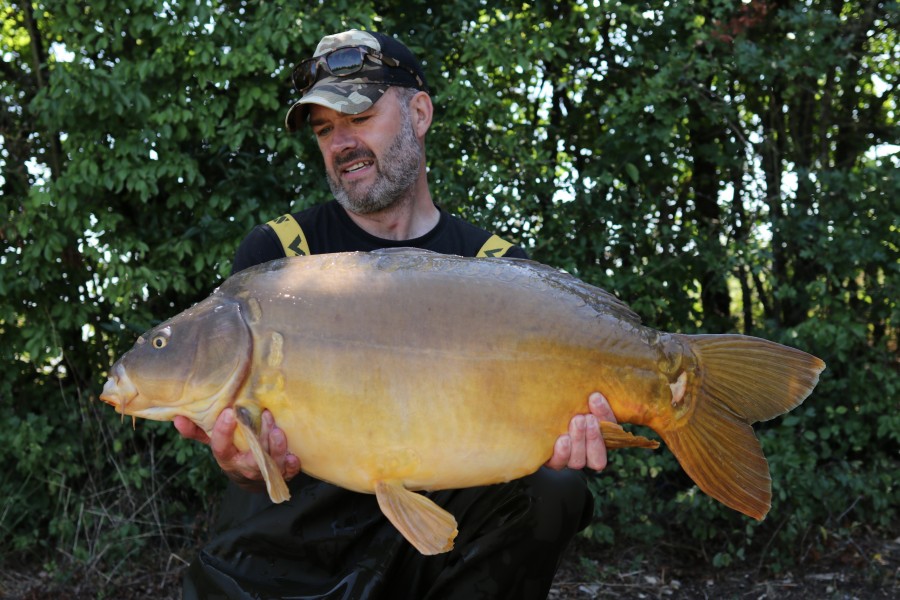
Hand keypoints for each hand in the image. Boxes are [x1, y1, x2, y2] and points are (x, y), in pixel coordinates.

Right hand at [173, 409, 300, 490]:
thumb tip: (177, 417)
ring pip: (270, 465)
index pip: (220, 447)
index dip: (223, 432)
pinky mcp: (281, 475)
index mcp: (226, 457)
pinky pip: (287, 473)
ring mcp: (263, 473)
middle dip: (259, 440)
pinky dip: (291, 466)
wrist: (251, 477)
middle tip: (266, 416)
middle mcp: (244, 467)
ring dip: (276, 449)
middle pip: (250, 458)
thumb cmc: (233, 451)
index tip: (230, 412)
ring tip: (278, 431)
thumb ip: (198, 430)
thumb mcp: (215, 441)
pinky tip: (295, 456)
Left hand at [546, 392, 616, 471]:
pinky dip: (562, 453)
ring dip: (579, 441)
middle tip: (584, 417)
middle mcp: (587, 452)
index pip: (610, 429)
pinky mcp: (553, 462)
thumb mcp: (575, 399)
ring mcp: (570, 459)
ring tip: (575, 422)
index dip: (605, 415)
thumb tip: (592, 384)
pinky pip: (559, 463)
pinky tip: (562, 439)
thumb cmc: (560, 404)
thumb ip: (585, 396)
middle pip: (597, 455)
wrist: (533, 416)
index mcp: (599, 436)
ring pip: (579, 461)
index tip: (595, 397)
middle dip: (593, 435)